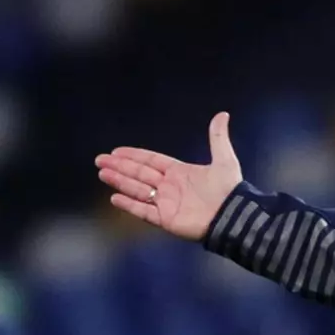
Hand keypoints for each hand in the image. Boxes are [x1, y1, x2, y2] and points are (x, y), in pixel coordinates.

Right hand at [95, 112, 242, 239]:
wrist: (234, 216)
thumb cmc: (230, 190)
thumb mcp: (225, 160)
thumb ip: (218, 138)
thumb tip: (222, 114)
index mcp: (180, 173)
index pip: (151, 161)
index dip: (134, 156)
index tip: (116, 151)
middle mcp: (170, 187)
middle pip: (139, 174)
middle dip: (120, 167)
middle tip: (99, 160)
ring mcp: (167, 203)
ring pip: (138, 190)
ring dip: (119, 181)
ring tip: (102, 173)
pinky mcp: (166, 219)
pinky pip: (144, 211)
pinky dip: (129, 205)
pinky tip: (115, 197)